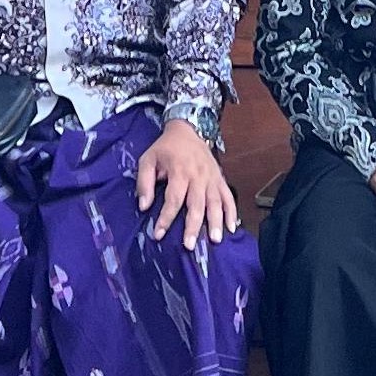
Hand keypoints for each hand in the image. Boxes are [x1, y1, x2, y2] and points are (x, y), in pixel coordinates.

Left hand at [136, 118, 240, 245]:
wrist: (187, 129)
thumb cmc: (165, 148)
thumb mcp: (148, 159)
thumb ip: (144, 182)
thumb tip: (143, 206)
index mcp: (179, 171)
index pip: (173, 199)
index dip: (166, 218)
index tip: (158, 235)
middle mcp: (198, 176)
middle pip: (196, 205)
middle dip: (193, 226)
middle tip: (189, 246)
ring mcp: (212, 178)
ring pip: (215, 203)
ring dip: (216, 222)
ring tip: (214, 240)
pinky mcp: (220, 178)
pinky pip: (228, 197)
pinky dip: (232, 212)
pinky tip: (232, 227)